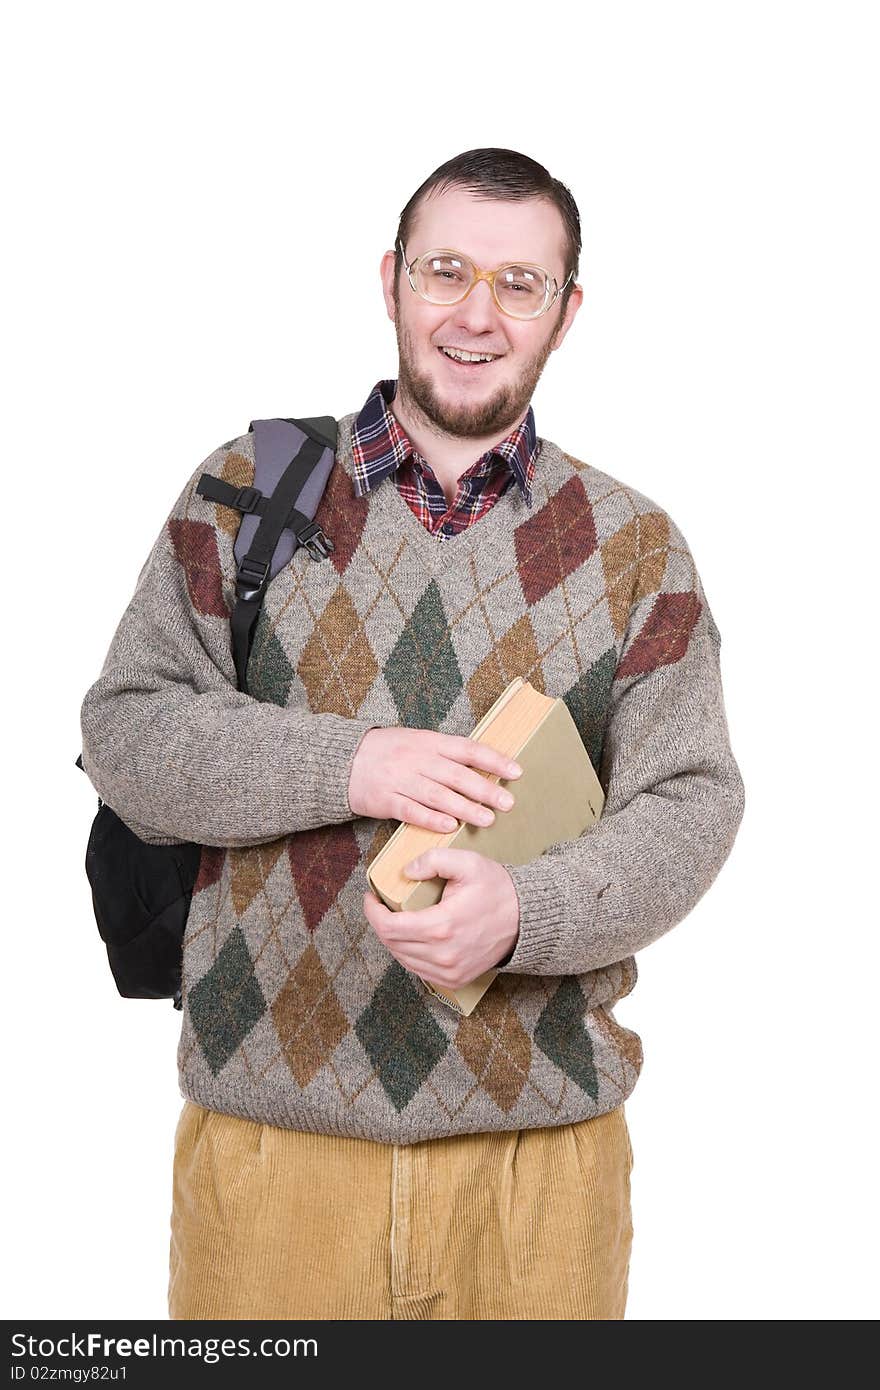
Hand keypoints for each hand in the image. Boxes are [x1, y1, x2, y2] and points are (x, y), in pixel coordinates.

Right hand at [348, 727, 521, 833]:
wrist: (342, 760)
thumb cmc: (387, 751)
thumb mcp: (417, 741)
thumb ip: (445, 752)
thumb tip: (482, 764)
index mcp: (428, 741)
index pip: (467, 749)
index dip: (493, 760)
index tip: (516, 771)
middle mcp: (417, 759)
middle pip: (457, 775)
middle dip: (485, 789)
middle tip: (507, 802)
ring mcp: (400, 779)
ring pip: (438, 795)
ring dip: (464, 808)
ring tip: (487, 819)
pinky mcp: (385, 800)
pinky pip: (411, 811)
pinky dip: (431, 819)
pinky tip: (450, 828)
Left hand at [363, 847, 519, 990]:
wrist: (525, 919)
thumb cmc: (497, 889)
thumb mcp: (468, 862)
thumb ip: (434, 860)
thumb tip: (406, 872)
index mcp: (441, 927)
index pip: (388, 927)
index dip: (372, 911)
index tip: (371, 897)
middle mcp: (443, 955)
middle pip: (391, 944)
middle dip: (380, 922)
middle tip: (381, 905)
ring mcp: (449, 971)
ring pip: (402, 958)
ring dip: (393, 938)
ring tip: (395, 918)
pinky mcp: (455, 979)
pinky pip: (418, 970)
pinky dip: (408, 953)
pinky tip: (412, 936)